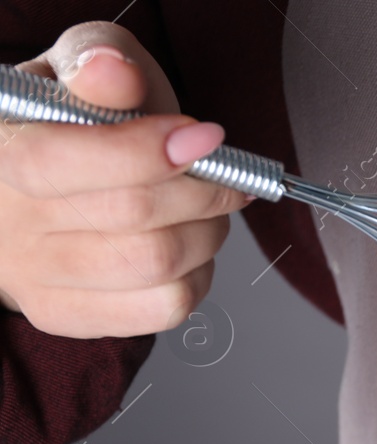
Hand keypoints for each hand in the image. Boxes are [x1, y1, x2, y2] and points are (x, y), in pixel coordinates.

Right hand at [0, 21, 248, 337]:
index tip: (204, 137)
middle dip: (202, 191)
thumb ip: (97, 65)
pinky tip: (188, 247)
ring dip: (207, 233)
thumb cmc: (76, 119)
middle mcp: (5, 216)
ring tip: (206, 207)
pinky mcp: (64, 313)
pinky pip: (161, 309)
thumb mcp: (81, 69)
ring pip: (154, 266)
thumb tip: (113, 71)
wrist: (53, 177)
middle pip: (129, 217)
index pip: (57, 162)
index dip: (143, 152)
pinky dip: (198, 276)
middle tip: (223, 173)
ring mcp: (31, 274)